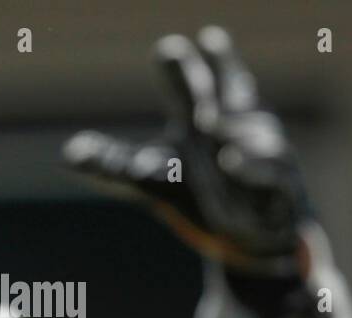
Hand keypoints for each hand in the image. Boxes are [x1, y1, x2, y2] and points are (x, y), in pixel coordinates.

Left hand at [62, 26, 311, 282]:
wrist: (254, 238)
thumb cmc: (205, 192)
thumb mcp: (154, 179)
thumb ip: (115, 164)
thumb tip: (69, 154)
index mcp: (204, 113)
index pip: (191, 83)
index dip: (183, 65)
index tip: (172, 49)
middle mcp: (237, 125)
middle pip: (230, 88)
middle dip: (219, 68)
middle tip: (207, 45)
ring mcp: (263, 153)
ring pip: (248, 131)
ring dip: (230, 124)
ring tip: (207, 123)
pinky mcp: (282, 186)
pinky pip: (270, 171)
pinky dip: (252, 166)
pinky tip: (230, 161)